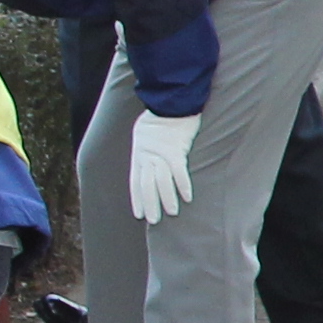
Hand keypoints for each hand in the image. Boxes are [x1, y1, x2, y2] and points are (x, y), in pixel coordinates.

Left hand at [127, 109, 202, 223]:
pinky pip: (179, 172)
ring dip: (167, 199)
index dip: (137, 199)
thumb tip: (149, 161)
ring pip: (162, 182)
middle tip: (154, 221)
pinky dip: (183, 185)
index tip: (139, 214)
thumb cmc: (160, 115)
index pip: (135, 181)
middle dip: (150, 204)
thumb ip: (146, 148)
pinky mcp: (176, 149)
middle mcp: (147, 156)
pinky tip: (187, 197)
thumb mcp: (144, 132)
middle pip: (147, 185)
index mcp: (139, 153)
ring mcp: (161, 153)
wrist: (171, 101)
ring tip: (171, 213)